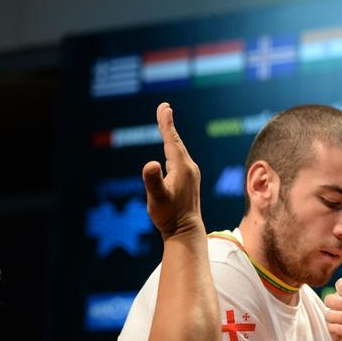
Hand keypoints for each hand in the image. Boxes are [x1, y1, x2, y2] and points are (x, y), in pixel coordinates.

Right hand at [143, 102, 202, 239]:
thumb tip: (151, 164)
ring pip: (178, 150)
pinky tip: (170, 151)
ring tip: (166, 123)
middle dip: (168, 125)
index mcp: (182, 168)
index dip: (166, 124)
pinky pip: (179, 159)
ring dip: (171, 136)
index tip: (165, 107)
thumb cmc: (169, 216)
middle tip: (165, 108)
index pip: (172, 141)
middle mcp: (189, 169)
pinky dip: (173, 149)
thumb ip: (153, 181)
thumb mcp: (157, 199)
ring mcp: (190, 175)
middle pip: (176, 142)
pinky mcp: (188, 182)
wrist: (185, 232)